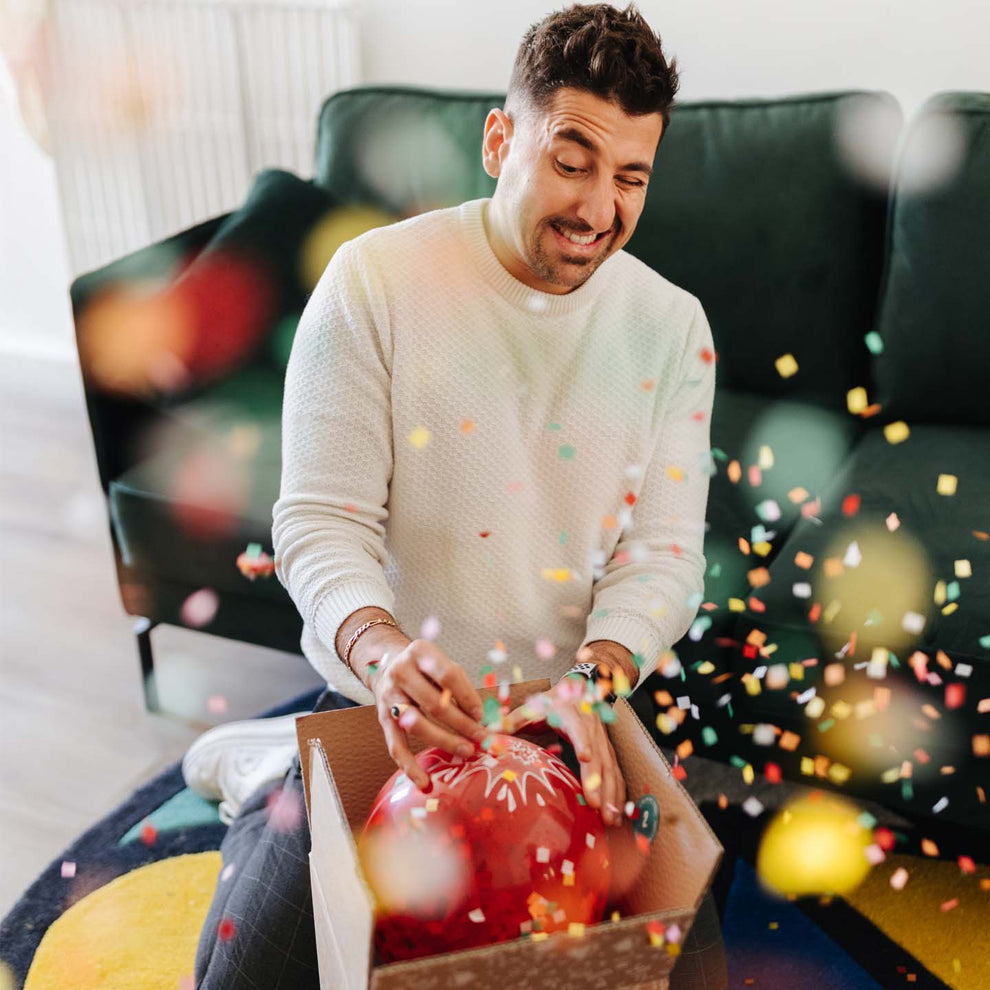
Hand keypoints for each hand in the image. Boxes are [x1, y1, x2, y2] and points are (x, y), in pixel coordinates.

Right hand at [371, 640, 488, 792]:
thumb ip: (460, 685)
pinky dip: (409, 767)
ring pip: (418, 725)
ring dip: (445, 741)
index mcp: (420, 652)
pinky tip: (424, 782)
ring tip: (466, 751)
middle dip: (462, 724)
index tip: (481, 714)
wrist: (387, 665)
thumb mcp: (442, 663)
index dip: (467, 697)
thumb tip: (481, 717)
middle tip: (482, 739)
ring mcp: (389, 696)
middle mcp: (401, 671)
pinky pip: (396, 746)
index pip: (448, 675)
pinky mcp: (383, 718)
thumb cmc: (426, 668)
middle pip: (434, 703)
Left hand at [501, 671, 625, 826]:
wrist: (581, 689)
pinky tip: (616, 812)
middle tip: (597, 806)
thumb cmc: (554, 701)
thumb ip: (511, 721)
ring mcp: (602, 743)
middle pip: (598, 757)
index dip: (583, 742)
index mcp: (572, 717)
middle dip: (599, 782)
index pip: (579, 729)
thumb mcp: (533, 707)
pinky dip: (618, 794)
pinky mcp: (607, 752)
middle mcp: (592, 731)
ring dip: (612, 794)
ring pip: (611, 769)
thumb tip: (486, 734)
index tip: (584, 756)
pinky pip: (615, 774)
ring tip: (610, 818)